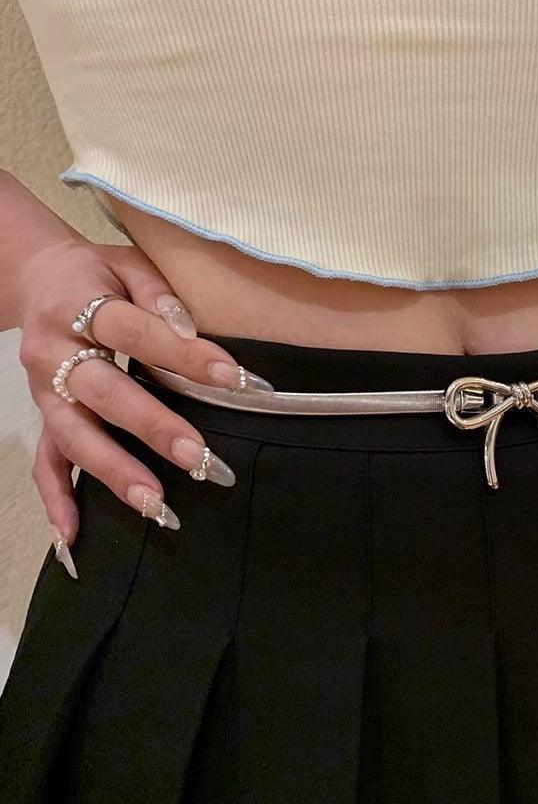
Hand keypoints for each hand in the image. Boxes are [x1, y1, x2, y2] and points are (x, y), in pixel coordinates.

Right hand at [17, 232, 273, 577]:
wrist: (37, 277)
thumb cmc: (99, 275)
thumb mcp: (129, 265)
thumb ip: (160, 294)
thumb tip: (190, 329)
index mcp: (78, 304)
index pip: (137, 331)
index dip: (185, 354)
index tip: (234, 377)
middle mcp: (54, 351)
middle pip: (104, 394)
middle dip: (153, 427)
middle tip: (199, 457)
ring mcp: (44, 390)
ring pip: (75, 437)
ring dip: (115, 473)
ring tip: (157, 505)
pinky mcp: (43, 415)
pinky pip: (44, 462)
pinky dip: (57, 500)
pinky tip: (74, 538)